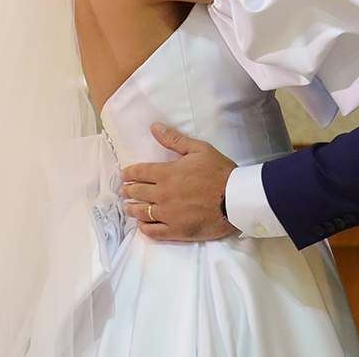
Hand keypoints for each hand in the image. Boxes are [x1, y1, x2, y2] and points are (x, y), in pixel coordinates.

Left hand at [120, 123, 237, 241]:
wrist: (235, 199)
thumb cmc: (219, 172)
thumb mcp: (199, 149)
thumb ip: (174, 139)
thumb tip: (154, 127)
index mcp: (166, 174)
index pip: (139, 173)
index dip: (128, 173)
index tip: (123, 175)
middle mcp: (162, 195)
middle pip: (137, 192)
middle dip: (127, 190)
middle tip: (123, 191)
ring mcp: (168, 215)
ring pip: (141, 213)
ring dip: (132, 208)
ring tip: (128, 207)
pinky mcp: (176, 231)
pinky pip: (153, 232)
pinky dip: (144, 228)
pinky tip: (142, 224)